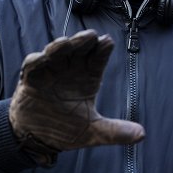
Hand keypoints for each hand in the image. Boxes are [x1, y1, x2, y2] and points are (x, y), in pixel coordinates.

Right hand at [9, 30, 144, 165]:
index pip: (98, 57)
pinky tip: (41, 58)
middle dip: (84, 40)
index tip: (107, 43)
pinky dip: (37, 60)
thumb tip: (141, 135)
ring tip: (67, 43)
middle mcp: (71, 68)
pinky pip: (33, 65)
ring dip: (61, 46)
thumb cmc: (65, 127)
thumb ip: (115, 131)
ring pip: (56, 51)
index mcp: (88, 76)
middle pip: (79, 48)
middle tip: (90, 36)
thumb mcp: (93, 131)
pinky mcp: (31, 77)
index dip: (103, 49)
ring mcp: (51, 70)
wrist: (35, 136)